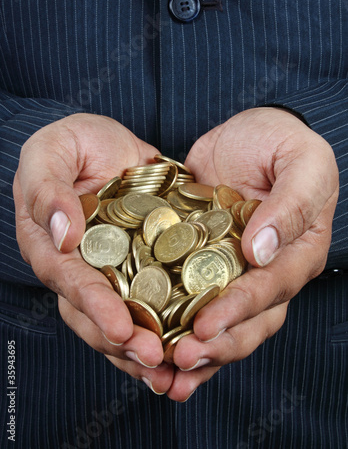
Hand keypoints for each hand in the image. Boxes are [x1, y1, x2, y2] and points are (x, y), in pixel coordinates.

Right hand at [13, 113, 173, 393]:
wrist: (108, 143)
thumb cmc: (72, 143)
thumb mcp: (51, 152)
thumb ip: (48, 189)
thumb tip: (62, 234)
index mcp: (52, 246)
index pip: (69, 281)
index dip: (94, 306)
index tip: (120, 328)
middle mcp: (80, 267)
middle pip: (96, 314)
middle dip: (124, 341)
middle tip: (156, 359)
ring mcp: (113, 271)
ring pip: (124, 318)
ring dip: (145, 347)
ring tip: (174, 369)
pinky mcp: (144, 267)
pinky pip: (153, 301)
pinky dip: (167, 327)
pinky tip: (186, 347)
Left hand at [164, 107, 338, 401]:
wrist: (248, 134)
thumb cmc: (282, 142)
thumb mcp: (302, 162)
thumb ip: (291, 204)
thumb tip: (261, 251)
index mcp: (298, 252)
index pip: (272, 290)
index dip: (240, 311)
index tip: (205, 326)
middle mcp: (269, 271)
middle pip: (249, 321)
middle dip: (215, 344)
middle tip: (179, 358)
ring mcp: (235, 271)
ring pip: (222, 322)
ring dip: (197, 351)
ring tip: (163, 372)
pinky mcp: (203, 263)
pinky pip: (192, 300)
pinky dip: (177, 327)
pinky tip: (155, 348)